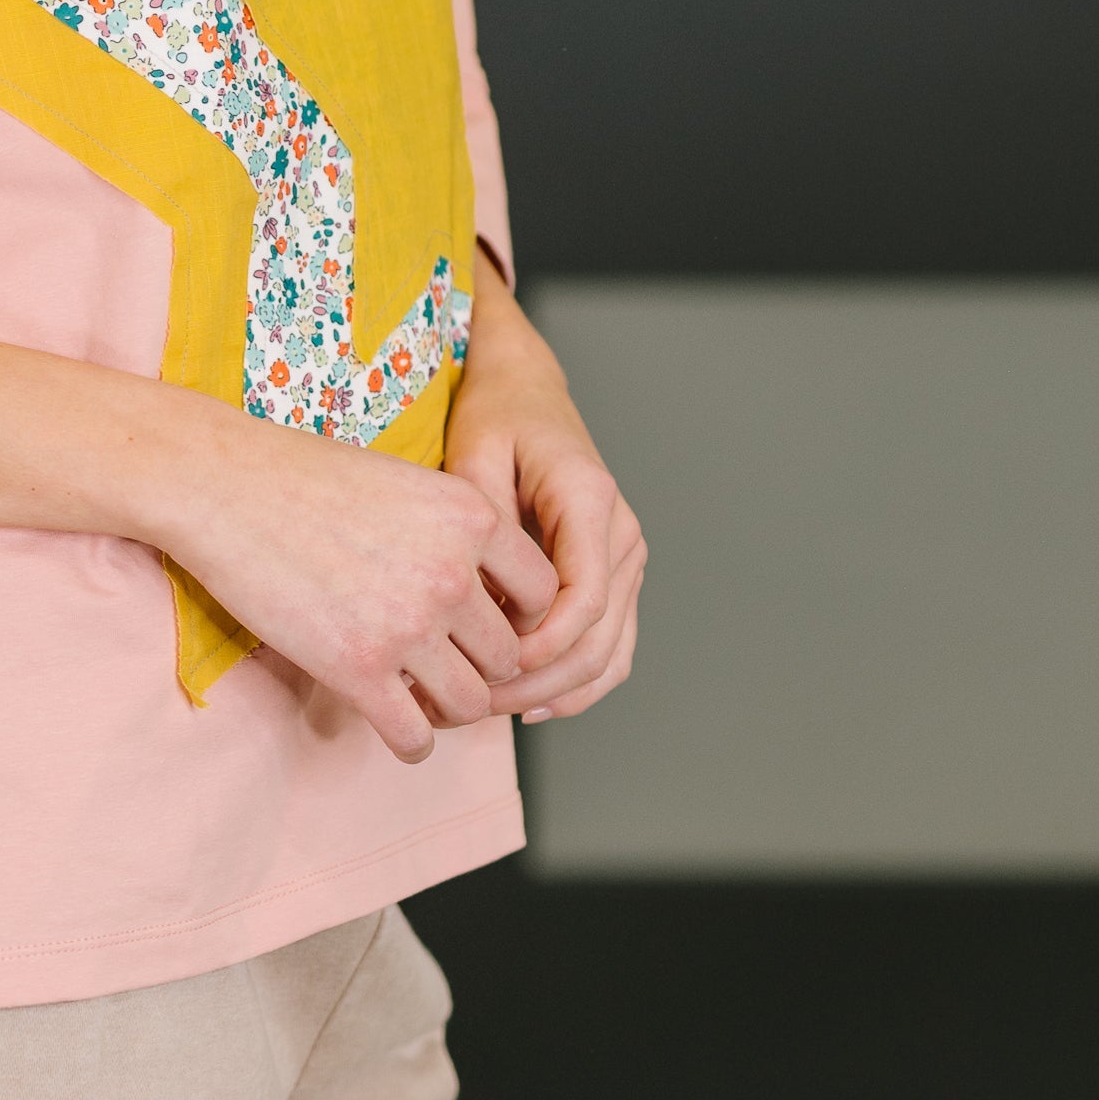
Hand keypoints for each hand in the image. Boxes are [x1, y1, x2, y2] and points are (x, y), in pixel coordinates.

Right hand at [159, 418, 559, 765]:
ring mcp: (407, 626)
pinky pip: (415, 735)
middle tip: (449, 665)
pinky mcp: (358, 669)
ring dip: (451, 707)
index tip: (488, 623)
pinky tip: (396, 724)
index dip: (521, 616)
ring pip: (472, 703)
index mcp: (472, 519)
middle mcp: (452, 575)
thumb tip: (487, 595)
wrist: (226, 486)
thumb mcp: (408, 483)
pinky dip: (412, 741)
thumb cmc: (308, 477)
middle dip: (482, 667)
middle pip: (509, 657)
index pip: (544, 594)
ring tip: (424, 697)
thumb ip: (457, 534)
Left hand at [445, 256, 645, 722]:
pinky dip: (575, 683)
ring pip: (608, 655)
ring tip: (491, 708)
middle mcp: (621, 536)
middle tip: (474, 703)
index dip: (540, 648)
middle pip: (598, 640)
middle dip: (538, 684)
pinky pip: (610, 647)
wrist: (525, 391)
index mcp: (591, 502)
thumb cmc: (496, 417)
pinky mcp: (615, 576)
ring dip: (554, 693)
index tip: (490, 669)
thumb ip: (482, 526)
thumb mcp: (474, 453)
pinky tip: (528, 704)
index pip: (583, 600)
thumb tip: (481, 599)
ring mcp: (625, 560)